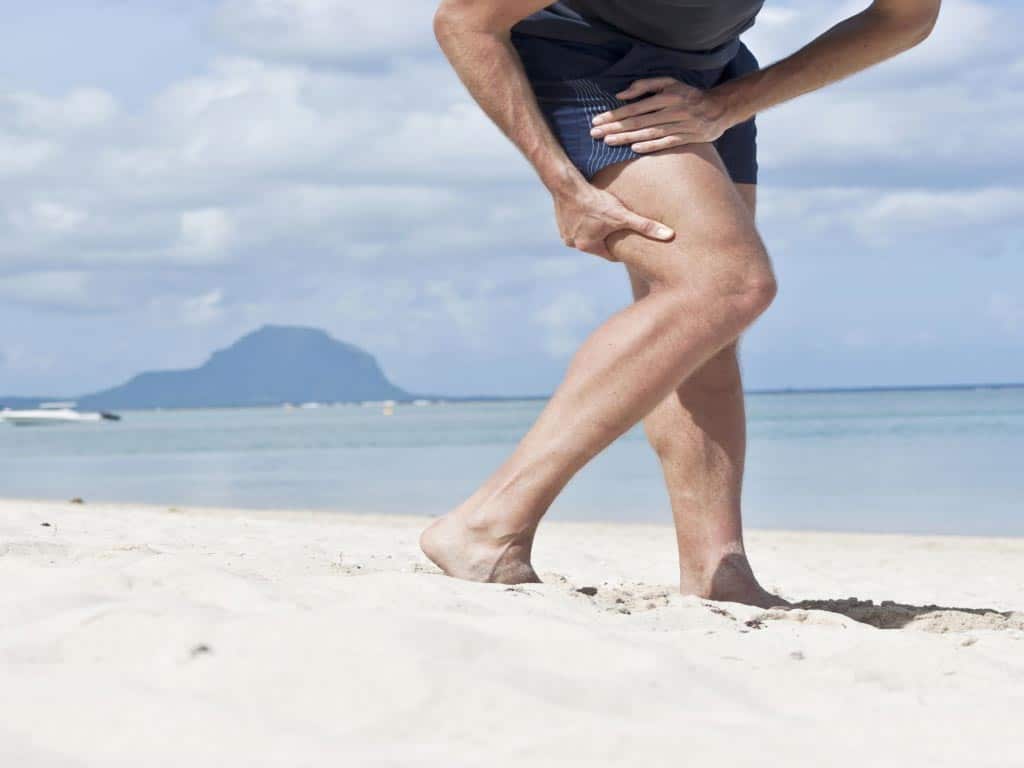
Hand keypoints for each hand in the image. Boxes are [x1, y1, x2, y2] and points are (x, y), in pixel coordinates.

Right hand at [552, 183, 673, 260]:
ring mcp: (565, 233)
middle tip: (618, 226)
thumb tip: (669, 236)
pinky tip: (590, 210)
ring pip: (587, 234)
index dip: (622, 246)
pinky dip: (584, 220)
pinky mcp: (560, 221)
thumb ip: (645, 226)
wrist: (567, 184)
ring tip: (604, 216)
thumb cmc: (595, 200)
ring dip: (595, 228)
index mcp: (588, 246)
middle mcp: (574, 243)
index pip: (611, 254)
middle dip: (609, 237)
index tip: (629, 239)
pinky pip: (577, 224)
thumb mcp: (623, 215)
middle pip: (598, 244)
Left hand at [589, 77, 730, 152]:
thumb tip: (621, 95)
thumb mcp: (669, 83)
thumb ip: (645, 85)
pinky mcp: (688, 137)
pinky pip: (666, 142)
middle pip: (638, 121)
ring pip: (649, 132)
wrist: (719, 108)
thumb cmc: (688, 95)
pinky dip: (651, 145)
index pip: (634, 107)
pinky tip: (634, 148)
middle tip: (595, 134)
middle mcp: (672, 109)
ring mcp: (680, 124)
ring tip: (608, 141)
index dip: (614, 114)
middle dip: (614, 127)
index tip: (597, 120)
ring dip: (627, 138)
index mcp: (666, 95)